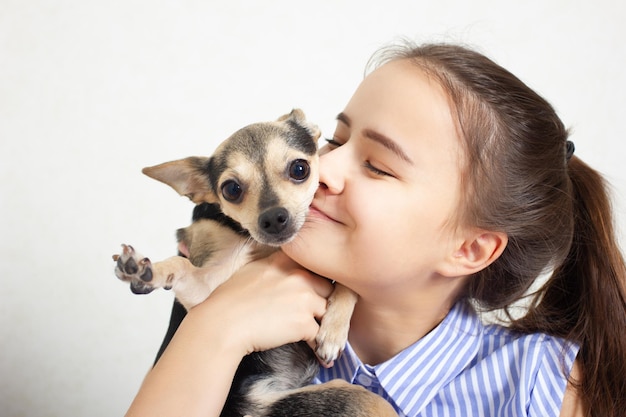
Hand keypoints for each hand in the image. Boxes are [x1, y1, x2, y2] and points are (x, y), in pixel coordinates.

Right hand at [189, 251, 333, 354]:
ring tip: (322, 334)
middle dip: (324, 301)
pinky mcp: (304, 323)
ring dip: (323, 322)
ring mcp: (304, 299)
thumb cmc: (229, 299)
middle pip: (328, 288)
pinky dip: (317, 343)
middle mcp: (299, 276)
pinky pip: (320, 333)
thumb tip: (281, 268)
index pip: (315, 264)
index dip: (317, 278)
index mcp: (286, 261)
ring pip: (328, 311)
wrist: (223, 324)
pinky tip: (315, 350)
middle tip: (319, 315)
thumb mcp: (252, 270)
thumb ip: (273, 266)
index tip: (316, 289)